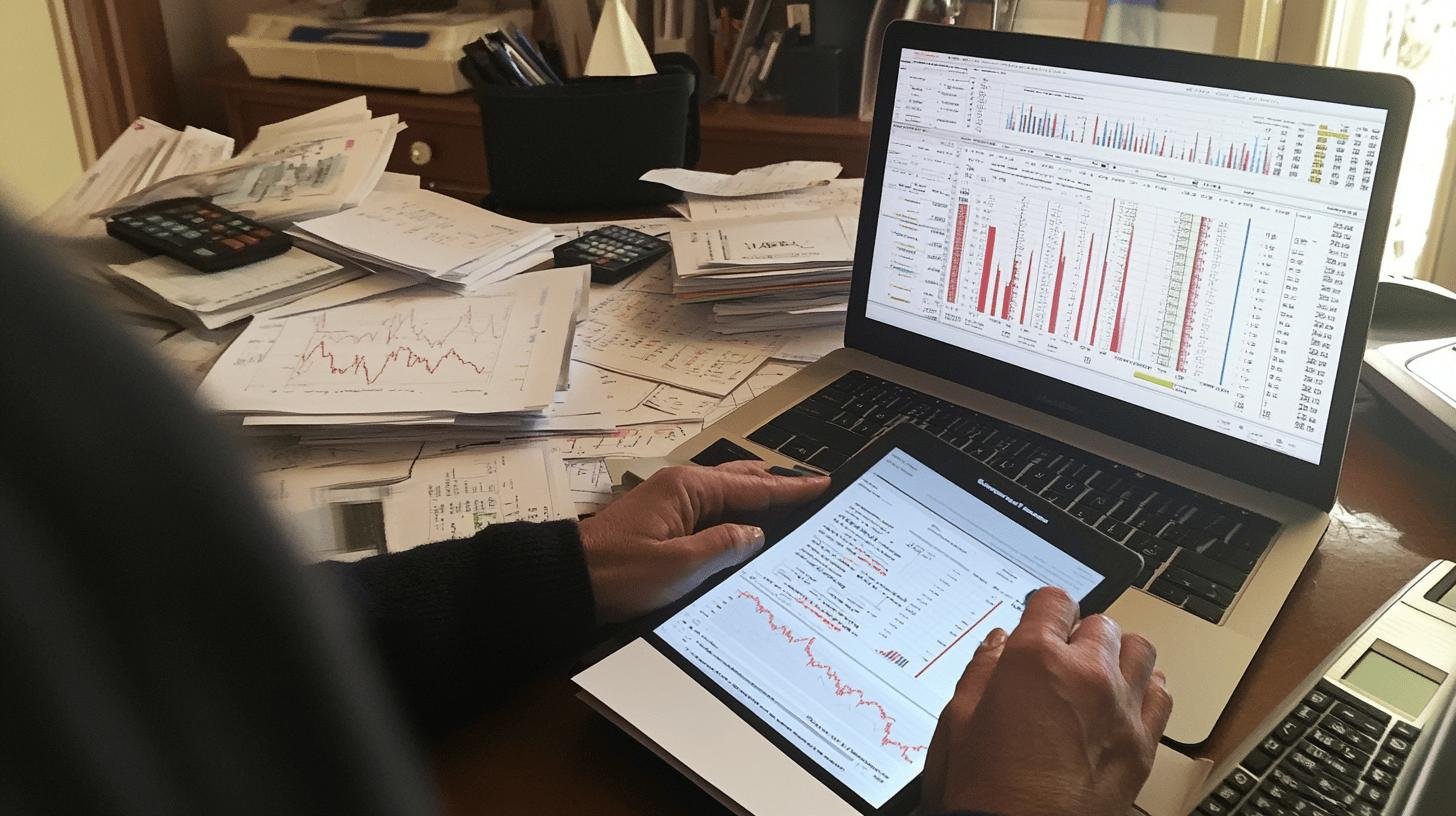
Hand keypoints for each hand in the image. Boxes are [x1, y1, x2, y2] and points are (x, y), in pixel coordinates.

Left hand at [578, 461, 828, 622]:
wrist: (569, 582)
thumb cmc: (619, 573)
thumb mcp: (680, 566)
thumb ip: (725, 547)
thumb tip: (757, 535)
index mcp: (688, 488)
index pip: (753, 487)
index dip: (791, 488)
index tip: (823, 483)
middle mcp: (682, 488)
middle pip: (741, 483)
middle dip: (777, 488)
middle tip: (814, 494)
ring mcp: (671, 505)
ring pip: (726, 499)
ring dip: (757, 504)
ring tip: (791, 509)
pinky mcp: (663, 524)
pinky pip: (711, 515)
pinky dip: (735, 519)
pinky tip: (747, 534)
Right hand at [921, 587, 1172, 815]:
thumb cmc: (984, 791)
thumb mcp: (957, 720)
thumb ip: (981, 670)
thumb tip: (998, 643)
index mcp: (1034, 660)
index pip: (1055, 600)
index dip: (1043, 609)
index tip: (1040, 620)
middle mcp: (1086, 675)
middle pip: (1100, 624)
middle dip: (1078, 635)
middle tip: (1060, 658)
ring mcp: (1121, 710)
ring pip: (1140, 650)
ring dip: (1117, 655)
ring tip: (1097, 674)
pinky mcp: (1143, 746)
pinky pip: (1161, 694)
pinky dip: (1145, 689)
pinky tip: (1123, 702)